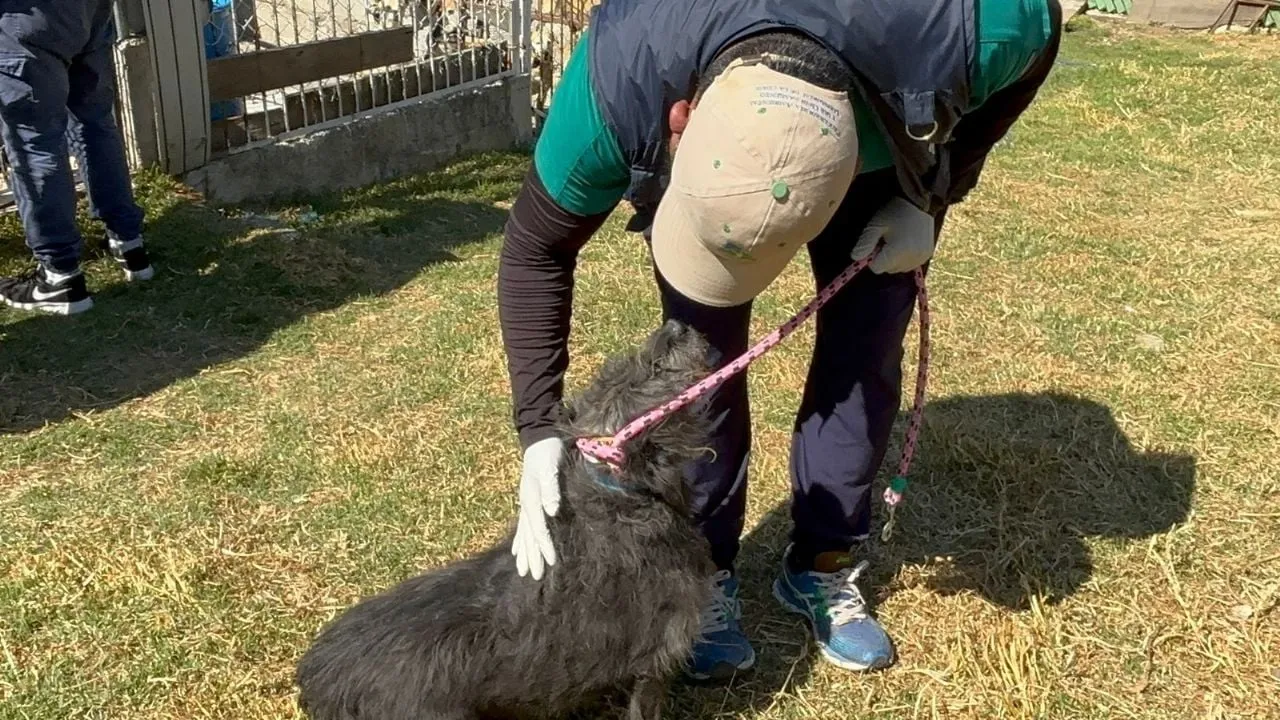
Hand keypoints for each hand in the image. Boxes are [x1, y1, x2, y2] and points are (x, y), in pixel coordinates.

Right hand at [512, 437, 562, 579]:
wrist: (538, 437)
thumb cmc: (547, 452)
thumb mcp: (550, 467)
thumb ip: (551, 489)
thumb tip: (552, 511)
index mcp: (531, 498)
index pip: (538, 528)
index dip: (544, 545)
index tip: (551, 562)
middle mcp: (526, 504)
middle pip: (528, 535)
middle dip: (532, 556)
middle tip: (535, 577)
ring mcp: (525, 503)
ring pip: (524, 533)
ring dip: (524, 553)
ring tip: (523, 572)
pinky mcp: (528, 500)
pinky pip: (522, 525)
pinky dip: (519, 540)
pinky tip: (516, 551)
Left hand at [851, 197, 936, 273]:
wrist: (919, 202)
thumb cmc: (894, 212)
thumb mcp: (875, 225)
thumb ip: (864, 243)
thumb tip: (855, 258)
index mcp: (898, 251)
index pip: (877, 268)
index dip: (873, 257)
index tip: (876, 244)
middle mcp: (912, 258)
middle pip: (888, 270)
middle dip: (884, 258)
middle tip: (887, 240)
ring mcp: (921, 257)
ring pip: (899, 268)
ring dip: (895, 259)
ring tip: (897, 240)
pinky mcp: (927, 255)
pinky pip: (910, 264)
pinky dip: (905, 258)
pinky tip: (906, 243)